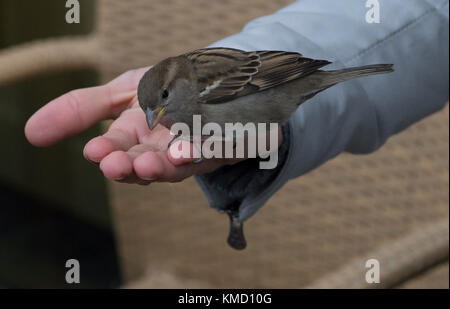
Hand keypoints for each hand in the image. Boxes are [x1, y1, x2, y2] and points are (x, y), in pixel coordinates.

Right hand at [25, 67, 280, 184]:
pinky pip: (213, 150)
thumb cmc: (166, 88)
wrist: (214, 80)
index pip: (116, 147)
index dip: (107, 151)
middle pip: (143, 163)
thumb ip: (82, 108)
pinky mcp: (222, 144)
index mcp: (136, 137)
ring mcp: (192, 150)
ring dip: (161, 167)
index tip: (96, 152)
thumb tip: (30, 132)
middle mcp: (161, 148)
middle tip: (116, 164)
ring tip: (148, 164)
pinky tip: (190, 150)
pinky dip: (202, 151)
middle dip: (129, 166)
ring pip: (176, 166)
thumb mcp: (121, 90)